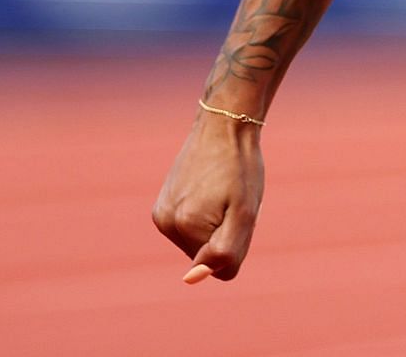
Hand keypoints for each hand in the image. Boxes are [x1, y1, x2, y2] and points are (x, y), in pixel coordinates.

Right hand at [151, 112, 264, 282]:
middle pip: (208, 255)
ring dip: (217, 224)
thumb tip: (191, 279)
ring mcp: (160, 215)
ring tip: (223, 191)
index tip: (239, 211)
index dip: (240, 242)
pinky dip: (205, 215)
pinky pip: (191, 228)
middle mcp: (165, 224)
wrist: (224, 126)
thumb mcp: (245, 211)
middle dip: (227, 233)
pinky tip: (210, 189)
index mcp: (185, 227)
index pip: (223, 265)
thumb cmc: (240, 168)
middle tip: (234, 199)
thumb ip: (225, 250)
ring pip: (200, 242)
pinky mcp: (161, 207)